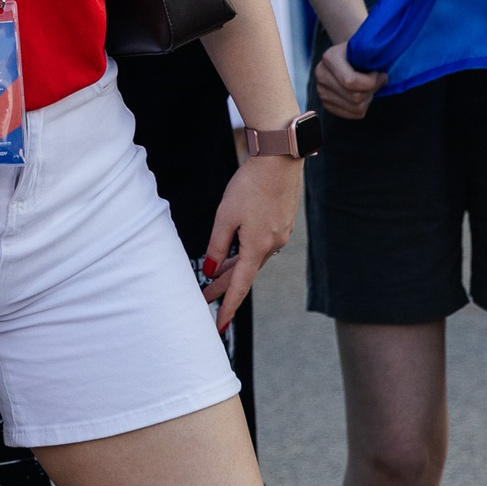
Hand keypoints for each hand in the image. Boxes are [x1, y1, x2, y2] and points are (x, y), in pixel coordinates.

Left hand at [201, 153, 299, 331]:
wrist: (280, 159)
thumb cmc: (251, 185)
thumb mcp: (225, 216)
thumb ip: (217, 245)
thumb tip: (209, 269)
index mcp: (258, 247)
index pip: (240, 286)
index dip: (227, 306)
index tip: (219, 326)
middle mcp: (272, 245)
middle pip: (245, 273)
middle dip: (223, 285)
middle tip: (204, 298)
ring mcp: (280, 234)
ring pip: (253, 257)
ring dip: (234, 267)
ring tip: (214, 275)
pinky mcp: (282, 222)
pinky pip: (261, 244)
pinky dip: (246, 251)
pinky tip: (238, 248)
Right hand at [313, 41, 382, 119]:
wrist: (348, 54)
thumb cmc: (360, 51)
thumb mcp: (366, 46)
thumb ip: (373, 53)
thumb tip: (382, 67)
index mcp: (329, 58)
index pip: (351, 82)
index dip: (371, 82)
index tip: (380, 74)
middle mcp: (321, 75)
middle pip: (354, 97)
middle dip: (372, 90)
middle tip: (379, 81)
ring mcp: (321, 91)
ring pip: (356, 108)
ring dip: (368, 98)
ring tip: (369, 87)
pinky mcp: (326, 103)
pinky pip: (353, 114)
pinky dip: (363, 106)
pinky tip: (364, 94)